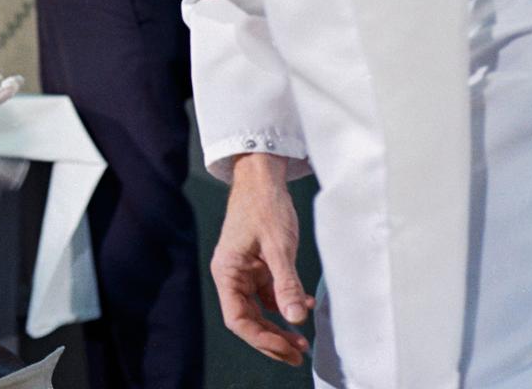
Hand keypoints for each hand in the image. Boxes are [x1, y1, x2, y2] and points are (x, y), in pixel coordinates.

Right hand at [210, 153, 314, 365]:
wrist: (262, 178)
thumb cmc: (264, 206)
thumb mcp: (278, 246)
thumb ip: (286, 284)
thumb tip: (295, 319)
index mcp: (227, 271)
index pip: (237, 318)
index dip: (260, 338)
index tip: (285, 348)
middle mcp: (232, 275)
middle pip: (248, 319)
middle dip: (272, 338)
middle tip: (297, 354)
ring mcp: (245, 271)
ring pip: (260, 310)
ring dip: (280, 325)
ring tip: (302, 340)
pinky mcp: (258, 266)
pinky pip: (269, 294)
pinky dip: (286, 304)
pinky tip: (304, 305)